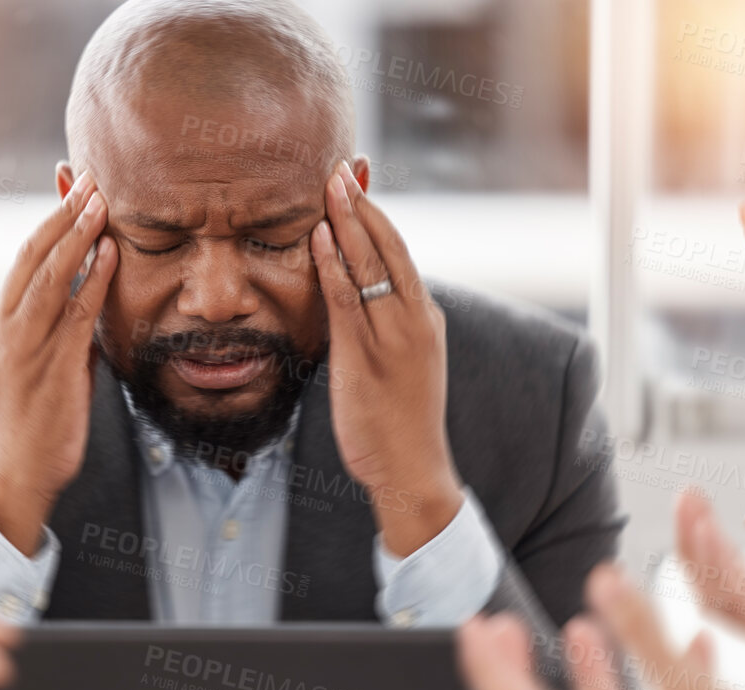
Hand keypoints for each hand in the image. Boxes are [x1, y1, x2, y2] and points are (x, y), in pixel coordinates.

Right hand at [0, 172, 118, 554]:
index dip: (50, 218)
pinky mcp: (49, 368)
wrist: (17, 474)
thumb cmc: (34, 424)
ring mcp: (25, 347)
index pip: (25, 257)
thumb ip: (64, 330)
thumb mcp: (45, 365)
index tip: (72, 184)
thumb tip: (90, 298)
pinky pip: (73, 314)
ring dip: (76, 235)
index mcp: (2, 324)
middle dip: (62, 213)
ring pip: (49, 276)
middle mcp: (7, 328)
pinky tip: (109, 254)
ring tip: (101, 200)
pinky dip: (91, 280)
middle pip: (31, 255)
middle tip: (89, 177)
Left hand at [310, 160, 460, 556]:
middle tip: (341, 165)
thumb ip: (383, 328)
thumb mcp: (401, 364)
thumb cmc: (401, 423)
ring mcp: (393, 337)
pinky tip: (321, 235)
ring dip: (347, 220)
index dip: (377, 213)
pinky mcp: (366, 357)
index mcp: (423, 316)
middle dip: (362, 203)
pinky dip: (334, 264)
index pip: (400, 251)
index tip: (359, 180)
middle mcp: (414, 318)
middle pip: (388, 246)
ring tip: (328, 182)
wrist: (414, 470)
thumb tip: (358, 299)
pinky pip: (348, 300)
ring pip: (369, 264)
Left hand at [458, 567, 744, 689]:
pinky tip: (676, 643)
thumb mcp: (690, 688)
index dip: (486, 668)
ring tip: (576, 626)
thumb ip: (644, 632)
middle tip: (501, 627)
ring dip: (580, 670)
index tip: (472, 627)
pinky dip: (641, 682)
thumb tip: (603, 580)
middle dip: (516, 668)